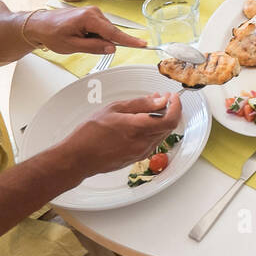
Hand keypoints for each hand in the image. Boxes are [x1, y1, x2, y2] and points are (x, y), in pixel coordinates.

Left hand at [29, 6, 146, 55]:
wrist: (39, 24)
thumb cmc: (52, 33)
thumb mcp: (73, 45)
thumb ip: (94, 47)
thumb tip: (112, 48)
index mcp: (89, 18)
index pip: (114, 32)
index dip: (129, 40)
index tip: (142, 44)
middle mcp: (94, 12)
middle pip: (110, 32)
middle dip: (103, 42)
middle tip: (83, 45)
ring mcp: (93, 11)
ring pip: (105, 31)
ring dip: (96, 39)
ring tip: (78, 40)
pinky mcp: (91, 14)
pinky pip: (100, 28)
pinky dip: (94, 35)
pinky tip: (80, 36)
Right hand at [61, 94, 182, 178]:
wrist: (79, 158)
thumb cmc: (90, 133)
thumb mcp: (114, 109)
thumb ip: (140, 104)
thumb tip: (160, 100)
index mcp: (137, 128)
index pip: (170, 119)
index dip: (176, 106)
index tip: (173, 97)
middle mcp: (142, 143)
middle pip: (168, 126)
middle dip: (170, 110)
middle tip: (162, 99)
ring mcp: (141, 152)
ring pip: (161, 134)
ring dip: (161, 120)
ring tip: (150, 108)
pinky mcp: (137, 158)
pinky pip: (152, 142)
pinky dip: (153, 130)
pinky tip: (142, 122)